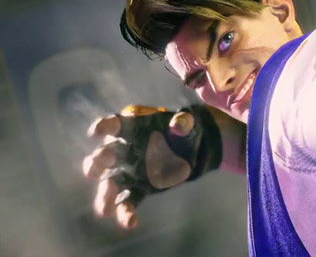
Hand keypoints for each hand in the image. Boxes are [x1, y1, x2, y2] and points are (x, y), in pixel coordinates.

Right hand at [83, 104, 221, 228]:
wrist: (191, 150)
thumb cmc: (182, 131)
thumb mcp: (186, 122)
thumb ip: (182, 122)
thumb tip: (179, 124)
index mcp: (131, 129)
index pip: (113, 125)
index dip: (102, 127)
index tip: (95, 133)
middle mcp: (123, 150)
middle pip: (104, 156)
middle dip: (98, 163)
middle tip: (94, 172)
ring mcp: (128, 171)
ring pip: (110, 184)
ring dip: (104, 197)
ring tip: (104, 211)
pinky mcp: (137, 188)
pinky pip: (128, 202)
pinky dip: (126, 213)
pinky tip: (130, 223)